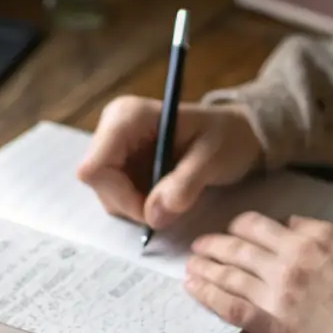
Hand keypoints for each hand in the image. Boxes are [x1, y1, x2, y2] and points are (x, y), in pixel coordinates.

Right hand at [77, 96, 262, 227]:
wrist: (237, 134)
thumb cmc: (227, 137)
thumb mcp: (214, 158)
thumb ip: (185, 184)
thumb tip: (153, 216)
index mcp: (127, 116)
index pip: (95, 167)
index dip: (119, 195)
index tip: (153, 209)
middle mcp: (113, 127)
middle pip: (98, 182)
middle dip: (130, 203)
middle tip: (168, 208)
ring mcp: (115, 145)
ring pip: (106, 191)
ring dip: (135, 205)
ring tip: (172, 198)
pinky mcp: (121, 161)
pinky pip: (116, 193)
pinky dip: (138, 204)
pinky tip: (165, 195)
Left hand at [185, 212, 332, 332]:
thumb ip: (317, 229)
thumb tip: (289, 222)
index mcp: (304, 243)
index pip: (257, 226)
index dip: (238, 226)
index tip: (230, 230)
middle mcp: (284, 265)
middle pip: (237, 248)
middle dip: (213, 245)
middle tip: (198, 245)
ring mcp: (274, 295)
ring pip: (229, 275)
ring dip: (205, 268)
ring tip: (189, 266)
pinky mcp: (269, 325)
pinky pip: (231, 307)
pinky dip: (208, 295)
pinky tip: (193, 288)